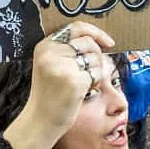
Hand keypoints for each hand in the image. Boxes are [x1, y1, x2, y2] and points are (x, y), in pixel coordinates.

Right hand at [6, 22, 115, 148]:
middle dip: (96, 56)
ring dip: (95, 71)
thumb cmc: (50, 93)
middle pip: (89, 43)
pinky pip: (97, 74)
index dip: (95, 32)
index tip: (108, 42)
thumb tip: (101, 40)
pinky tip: (82, 91)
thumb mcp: (51, 64)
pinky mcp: (75, 81)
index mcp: (45, 46)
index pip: (76, 27)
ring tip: (79, 83)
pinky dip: (95, 82)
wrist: (41, 121)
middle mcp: (52, 53)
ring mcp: (63, 67)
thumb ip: (68, 49)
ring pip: (96, 58)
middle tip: (87, 72)